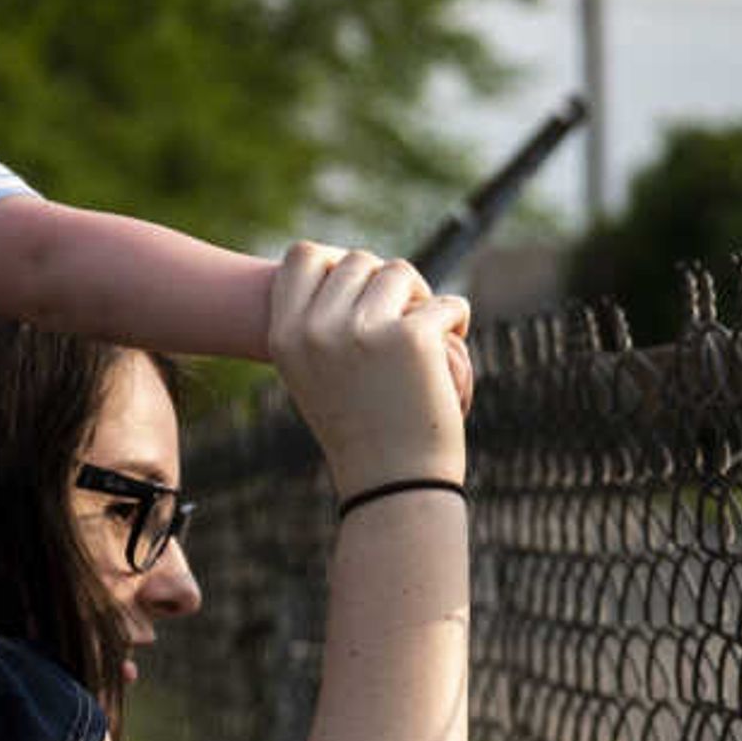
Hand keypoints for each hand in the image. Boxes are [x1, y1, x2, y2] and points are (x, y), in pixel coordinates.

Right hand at [265, 243, 469, 495]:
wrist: (393, 484)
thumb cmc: (359, 432)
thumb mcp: (315, 375)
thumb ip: (319, 324)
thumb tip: (346, 264)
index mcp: (285, 337)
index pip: (303, 256)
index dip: (337, 262)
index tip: (362, 291)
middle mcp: (318, 329)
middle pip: (359, 261)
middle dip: (386, 283)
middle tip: (403, 318)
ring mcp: (363, 330)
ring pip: (401, 272)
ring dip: (421, 295)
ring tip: (428, 330)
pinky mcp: (412, 338)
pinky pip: (446, 302)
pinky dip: (456, 318)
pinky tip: (455, 340)